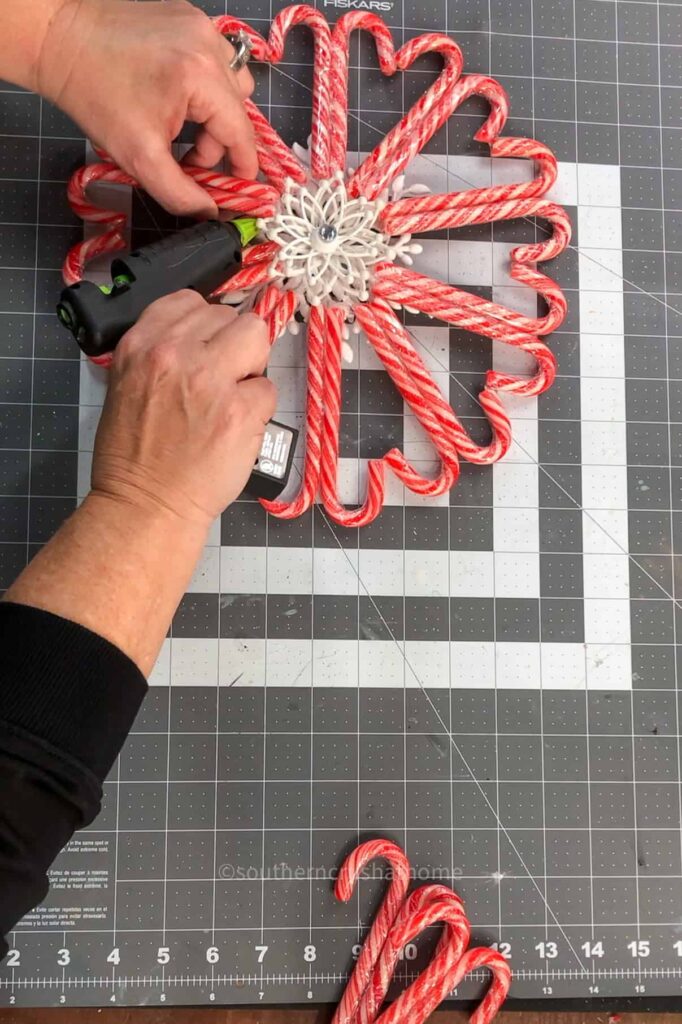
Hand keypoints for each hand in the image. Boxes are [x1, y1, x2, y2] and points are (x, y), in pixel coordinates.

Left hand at [37, 0, 257, 215]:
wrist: (60, 39)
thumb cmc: (95, 96)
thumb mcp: (140, 157)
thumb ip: (180, 193)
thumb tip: (210, 212)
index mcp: (202, 76)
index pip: (242, 133)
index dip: (242, 167)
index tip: (235, 188)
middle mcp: (209, 44)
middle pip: (238, 110)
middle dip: (218, 142)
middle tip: (187, 158)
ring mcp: (200, 24)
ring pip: (232, 83)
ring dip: (215, 111)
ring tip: (183, 124)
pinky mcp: (188, 14)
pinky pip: (214, 58)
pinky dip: (203, 83)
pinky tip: (174, 93)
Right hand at [91, 292, 275, 527]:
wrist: (146, 505)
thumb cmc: (134, 456)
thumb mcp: (126, 385)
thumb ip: (161, 354)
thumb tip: (204, 338)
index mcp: (141, 344)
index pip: (192, 301)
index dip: (208, 326)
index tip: (209, 348)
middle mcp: (175, 354)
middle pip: (232, 318)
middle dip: (235, 347)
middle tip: (224, 380)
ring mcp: (210, 381)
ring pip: (258, 338)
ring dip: (252, 368)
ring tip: (234, 399)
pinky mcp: (240, 412)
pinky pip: (269, 389)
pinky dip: (259, 410)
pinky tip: (236, 430)